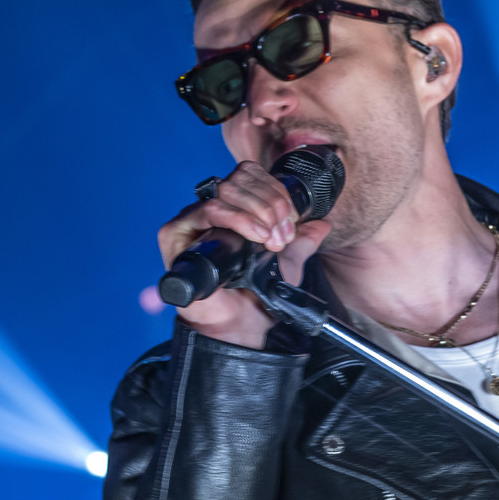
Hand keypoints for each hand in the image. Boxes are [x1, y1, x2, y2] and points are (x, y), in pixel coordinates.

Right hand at [158, 160, 330, 348]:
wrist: (240, 325)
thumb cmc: (255, 295)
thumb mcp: (287, 263)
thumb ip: (302, 241)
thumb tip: (322, 223)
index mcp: (231, 208)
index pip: (250, 174)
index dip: (275, 190)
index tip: (292, 220)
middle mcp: (209, 209)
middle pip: (240, 179)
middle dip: (271, 203)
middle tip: (283, 233)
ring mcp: (191, 219)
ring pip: (226, 191)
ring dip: (257, 211)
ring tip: (271, 238)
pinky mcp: (176, 233)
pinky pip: (209, 211)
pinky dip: (238, 219)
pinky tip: (256, 237)